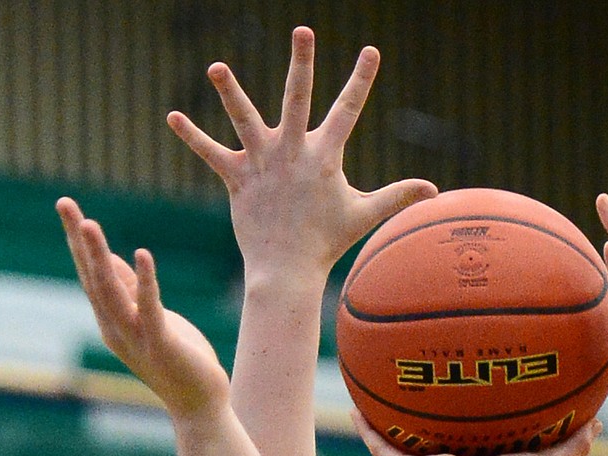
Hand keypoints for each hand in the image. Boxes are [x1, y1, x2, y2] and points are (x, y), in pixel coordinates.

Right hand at [57, 198, 229, 420]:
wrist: (199, 406)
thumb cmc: (177, 359)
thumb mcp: (150, 317)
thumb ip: (130, 291)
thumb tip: (112, 258)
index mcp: (111, 321)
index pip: (89, 274)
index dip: (76, 242)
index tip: (66, 206)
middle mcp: (115, 329)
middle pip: (92, 278)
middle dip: (78, 241)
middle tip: (64, 204)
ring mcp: (136, 338)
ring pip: (111, 292)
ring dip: (99, 257)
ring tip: (88, 224)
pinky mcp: (161, 344)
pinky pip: (150, 308)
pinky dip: (145, 281)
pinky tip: (142, 254)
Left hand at [168, 27, 436, 284]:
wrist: (286, 273)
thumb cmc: (326, 244)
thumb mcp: (364, 215)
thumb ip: (397, 196)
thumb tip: (435, 191)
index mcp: (324, 156)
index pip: (348, 111)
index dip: (361, 80)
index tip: (370, 51)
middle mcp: (292, 153)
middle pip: (297, 98)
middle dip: (302, 64)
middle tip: (302, 30)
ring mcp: (263, 164)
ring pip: (245, 119)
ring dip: (230, 92)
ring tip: (216, 67)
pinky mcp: (237, 179)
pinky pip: (211, 154)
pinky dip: (192, 136)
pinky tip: (172, 117)